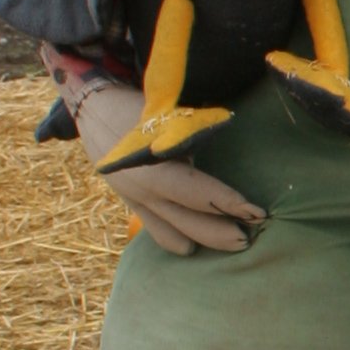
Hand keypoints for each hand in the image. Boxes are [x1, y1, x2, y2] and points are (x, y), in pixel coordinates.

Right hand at [69, 80, 263, 255]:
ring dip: (202, 241)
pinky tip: (196, 245)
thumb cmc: (135, 104)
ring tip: (231, 245)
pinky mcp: (132, 203)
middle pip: (187, 223)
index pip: (196, 193)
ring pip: (172, 234)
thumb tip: (230, 132)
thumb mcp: (163, 113)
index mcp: (151, 167)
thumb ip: (192, 131)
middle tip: (250, 239)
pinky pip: (157, 230)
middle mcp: (142, 190)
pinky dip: (177, 239)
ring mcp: (135, 201)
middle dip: (221, 234)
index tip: (257, 212)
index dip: (228, 203)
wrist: (92, 106)